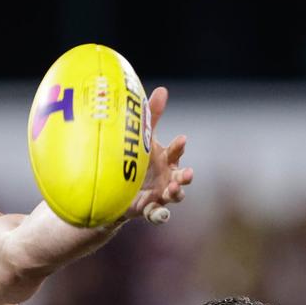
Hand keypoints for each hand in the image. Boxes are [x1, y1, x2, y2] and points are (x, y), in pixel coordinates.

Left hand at [124, 87, 193, 222]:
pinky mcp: (149, 209)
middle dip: (186, 176)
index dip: (179, 146)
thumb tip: (163, 89)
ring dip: (176, 194)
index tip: (181, 139)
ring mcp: (160, 195)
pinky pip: (157, 215)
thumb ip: (153, 117)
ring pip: (174, 196)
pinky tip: (160, 215)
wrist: (118, 188)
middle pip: (182, 177)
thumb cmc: (136, 159)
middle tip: (187, 174)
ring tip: (172, 190)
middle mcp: (167, 177)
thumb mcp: (143, 138)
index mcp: (167, 159)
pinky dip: (160, 216)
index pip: (176, 151)